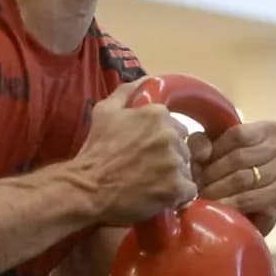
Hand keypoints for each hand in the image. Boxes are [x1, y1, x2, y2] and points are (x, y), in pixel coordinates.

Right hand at [77, 78, 195, 225]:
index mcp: (157, 114)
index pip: (176, 128)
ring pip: (186, 169)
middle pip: (183, 149)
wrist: (86, 188)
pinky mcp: (176, 187)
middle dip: (170, 159)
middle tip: (148, 171)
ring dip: (173, 178)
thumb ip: (128, 92)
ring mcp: (175, 162)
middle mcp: (170, 135)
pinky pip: (189, 190)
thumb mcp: (105, 111)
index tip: (147, 153)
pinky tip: (160, 196)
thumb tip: (147, 79)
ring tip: (151, 185)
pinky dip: (177, 196)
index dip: (162, 143)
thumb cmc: (95, 151)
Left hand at [192, 119, 275, 237]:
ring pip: (244, 179)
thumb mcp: (215, 148)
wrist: (250, 206)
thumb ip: (202, 142)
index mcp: (270, 129)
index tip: (195, 165)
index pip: (238, 135)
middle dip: (212, 174)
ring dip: (218, 190)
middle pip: (240, 158)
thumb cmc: (231, 170)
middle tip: (194, 186)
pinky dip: (230, 204)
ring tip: (201, 196)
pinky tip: (216, 208)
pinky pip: (250, 200)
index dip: (213, 150)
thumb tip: (202, 154)